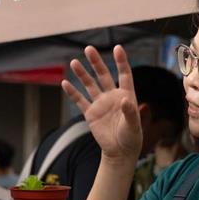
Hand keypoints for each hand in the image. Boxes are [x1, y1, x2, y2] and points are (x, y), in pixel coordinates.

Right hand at [62, 45, 142, 161]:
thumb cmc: (131, 137)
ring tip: (74, 62)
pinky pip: (80, 101)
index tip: (117, 48)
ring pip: (89, 85)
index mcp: (126, 95)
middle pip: (103, 75)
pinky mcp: (90, 114)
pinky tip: (65, 83)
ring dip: (82, 74)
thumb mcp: (133, 125)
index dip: (121, 61)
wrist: (119, 151)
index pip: (124, 74)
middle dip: (96, 62)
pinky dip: (72, 92)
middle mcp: (112, 96)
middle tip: (89, 49)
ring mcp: (100, 104)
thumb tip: (124, 100)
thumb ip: (130, 112)